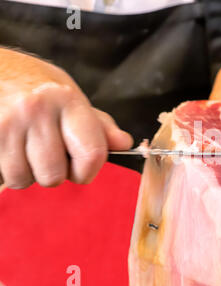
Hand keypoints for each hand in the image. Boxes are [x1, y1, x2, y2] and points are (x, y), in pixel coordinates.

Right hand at [0, 49, 132, 188]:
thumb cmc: (35, 85)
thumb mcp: (71, 97)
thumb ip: (98, 124)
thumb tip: (124, 143)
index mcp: (67, 101)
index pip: (91, 154)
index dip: (88, 171)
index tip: (83, 168)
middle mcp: (37, 110)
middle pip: (54, 175)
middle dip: (55, 172)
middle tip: (49, 152)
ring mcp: (8, 123)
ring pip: (26, 179)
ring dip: (30, 173)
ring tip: (28, 148)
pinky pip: (7, 177)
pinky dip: (11, 171)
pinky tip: (13, 149)